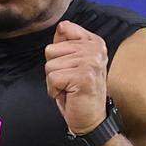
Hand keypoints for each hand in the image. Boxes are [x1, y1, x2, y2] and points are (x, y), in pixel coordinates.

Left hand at [44, 21, 108, 135]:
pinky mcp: (84, 76)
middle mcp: (95, 48)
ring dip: (54, 82)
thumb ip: (67, 43)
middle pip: (51, 50)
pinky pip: (52, 78)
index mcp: (95, 41)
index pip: (63, 29)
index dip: (59, 52)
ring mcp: (91, 62)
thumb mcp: (73, 62)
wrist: (91, 119)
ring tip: (69, 88)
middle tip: (69, 81)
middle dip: (54, 69)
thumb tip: (61, 26)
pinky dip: (54, 91)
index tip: (71, 66)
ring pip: (50, 66)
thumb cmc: (78, 92)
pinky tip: (68, 95)